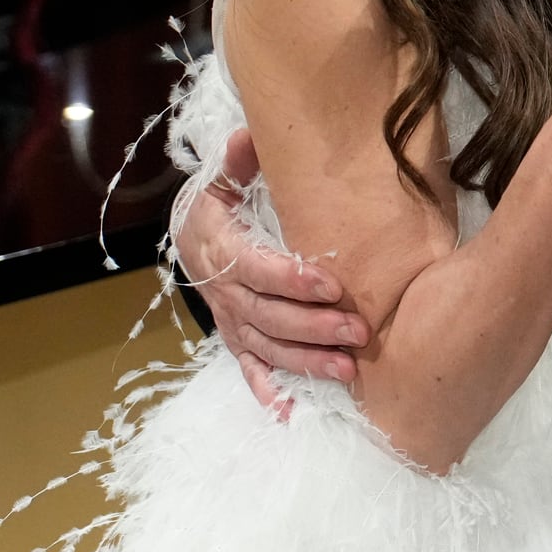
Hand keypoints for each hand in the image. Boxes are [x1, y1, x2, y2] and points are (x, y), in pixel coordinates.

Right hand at [183, 125, 362, 412]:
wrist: (193, 236)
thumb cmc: (221, 203)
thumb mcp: (223, 177)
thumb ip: (239, 162)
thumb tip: (248, 137)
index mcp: (220, 247)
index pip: (256, 269)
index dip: (291, 280)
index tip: (332, 285)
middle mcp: (223, 291)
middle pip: (267, 316)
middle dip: (313, 327)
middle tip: (359, 333)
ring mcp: (231, 320)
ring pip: (266, 347)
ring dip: (305, 362)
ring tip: (347, 371)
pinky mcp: (238, 339)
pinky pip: (252, 369)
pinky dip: (270, 392)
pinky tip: (295, 414)